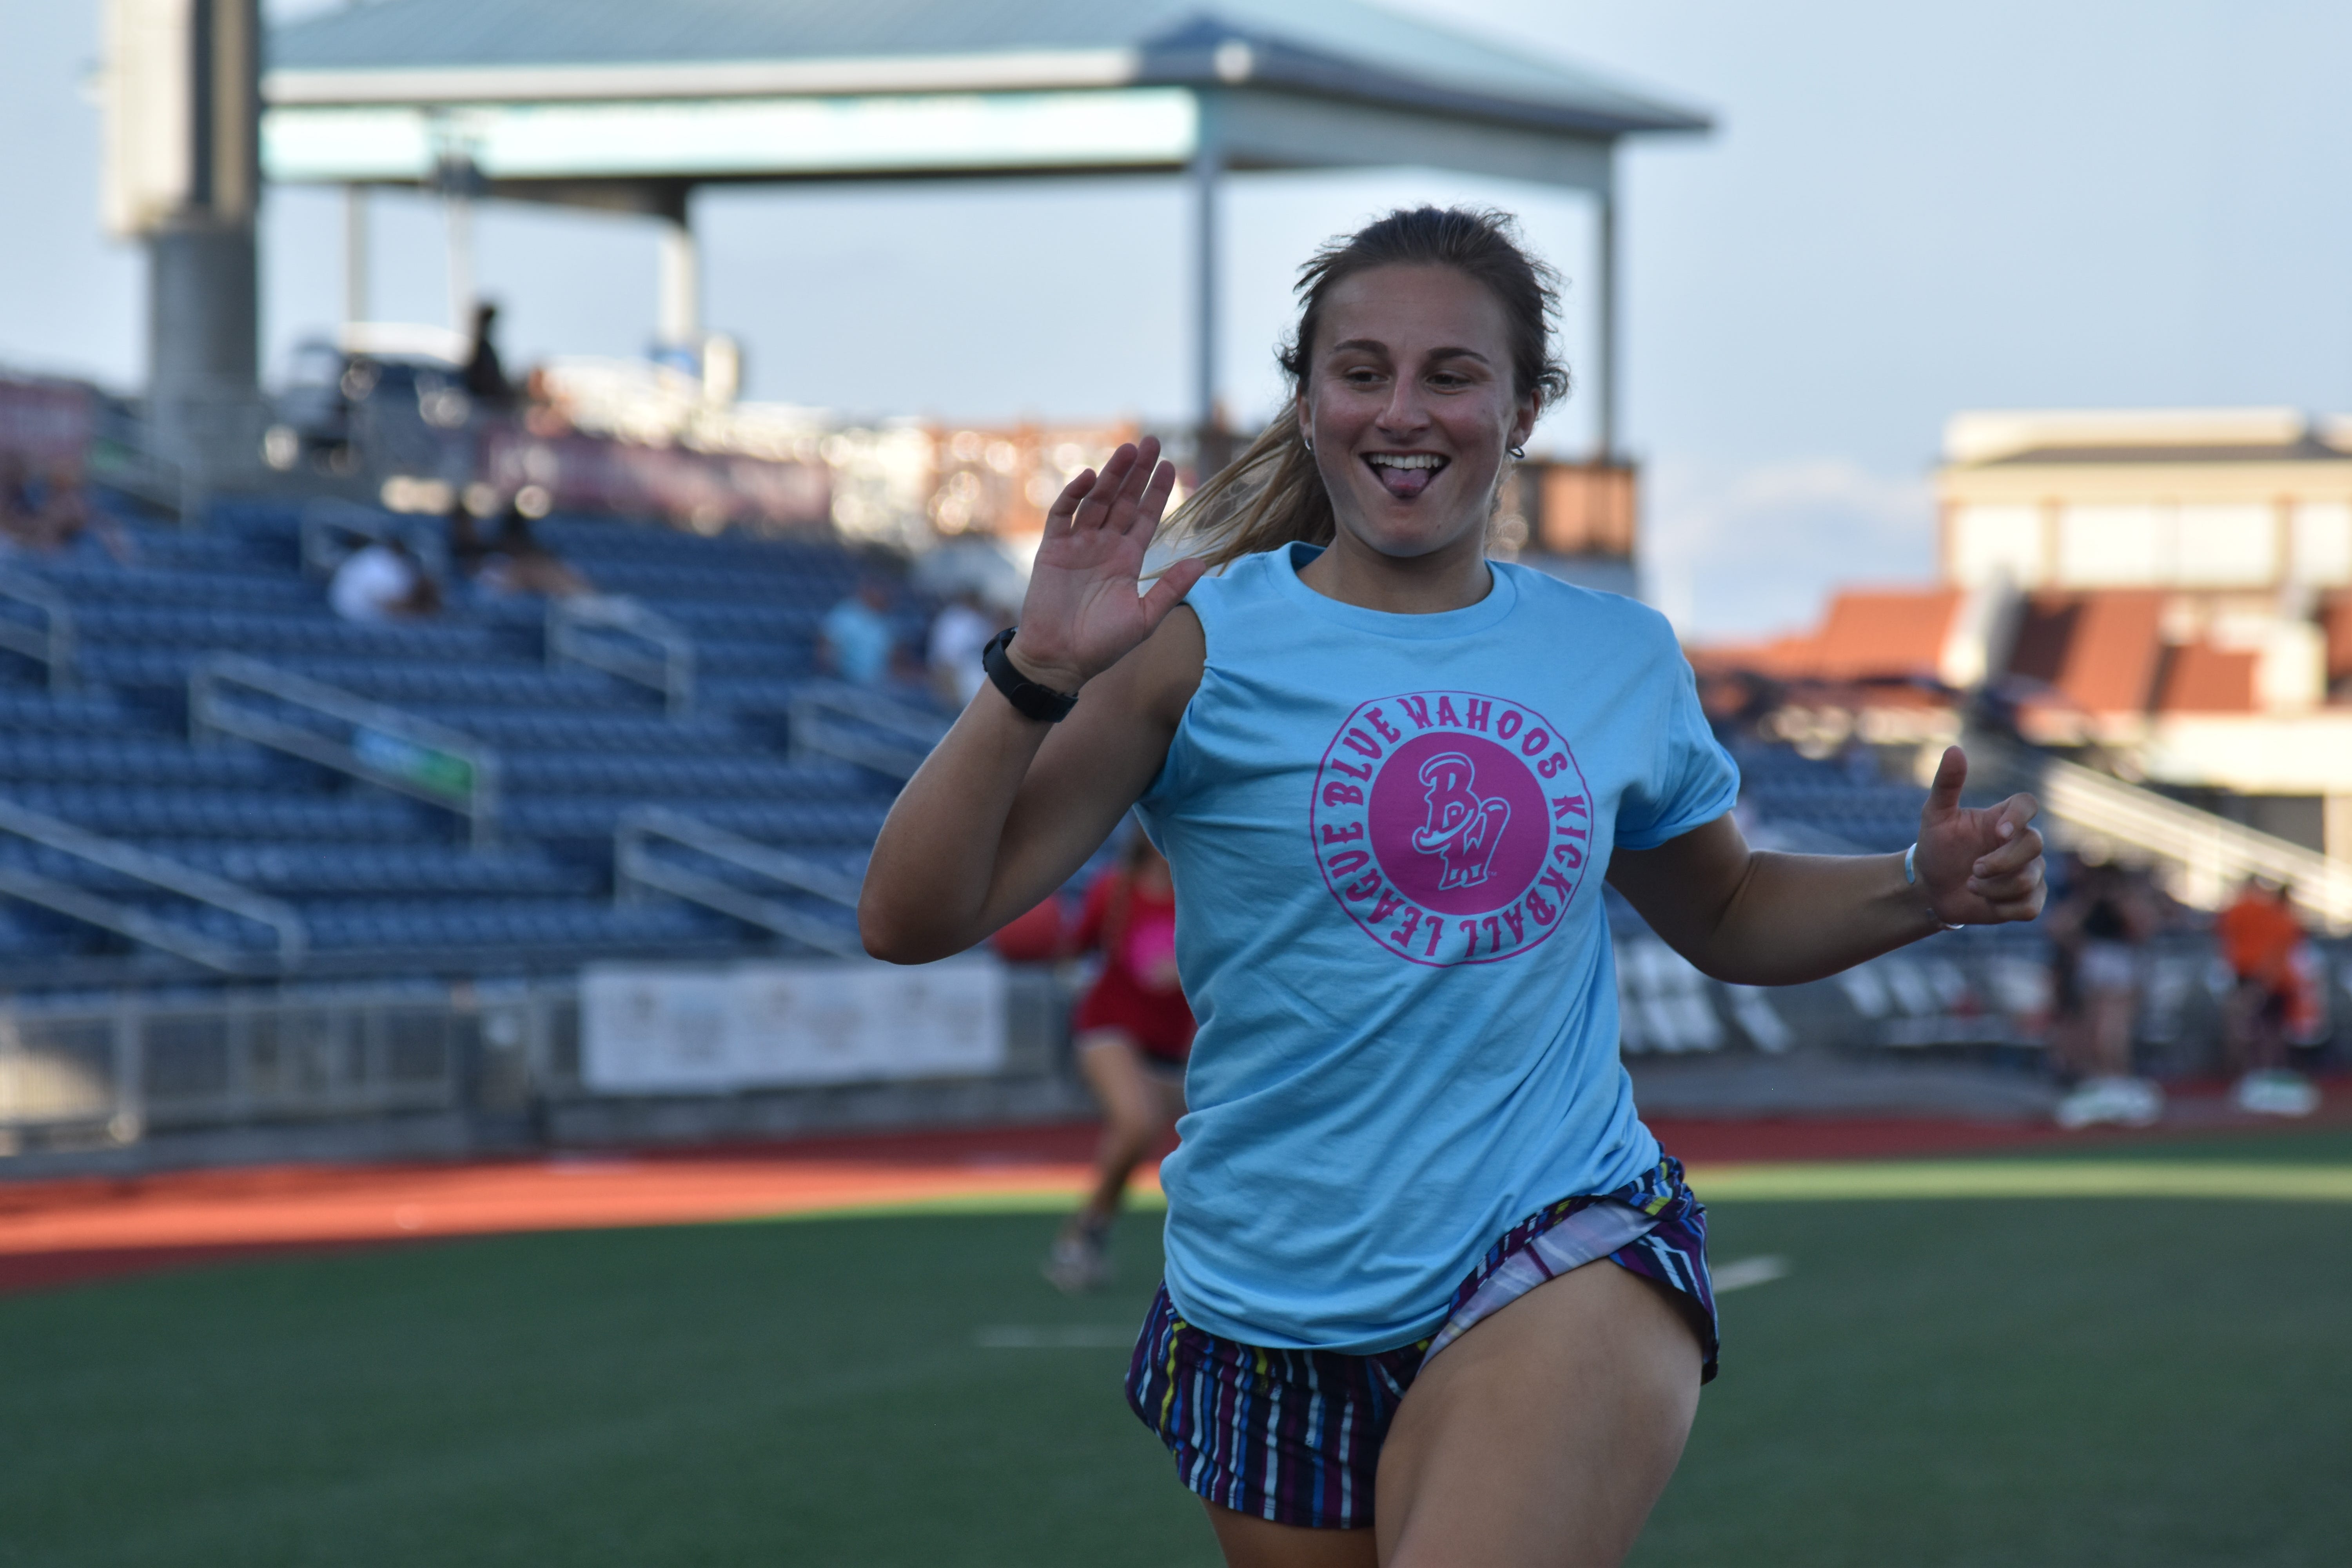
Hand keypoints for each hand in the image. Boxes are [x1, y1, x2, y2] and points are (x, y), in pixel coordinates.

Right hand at [1004, 437, 1206, 692]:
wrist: (1059, 660)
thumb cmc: (1103, 645)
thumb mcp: (1144, 618)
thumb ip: (1170, 588)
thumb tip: (1202, 561)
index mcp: (1127, 559)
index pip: (1145, 517)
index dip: (1157, 491)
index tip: (1170, 465)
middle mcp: (1104, 546)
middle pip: (1123, 500)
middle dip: (1137, 472)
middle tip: (1151, 441)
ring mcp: (1077, 545)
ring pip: (1096, 500)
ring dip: (1111, 475)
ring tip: (1127, 450)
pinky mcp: (1052, 549)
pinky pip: (1062, 515)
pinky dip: (1074, 495)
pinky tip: (1090, 478)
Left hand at [1915, 746, 2045, 924]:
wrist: (1931, 887)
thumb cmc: (1936, 846)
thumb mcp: (1935, 815)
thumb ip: (1946, 784)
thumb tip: (1954, 749)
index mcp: (2004, 817)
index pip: (2029, 804)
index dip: (2020, 817)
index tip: (1998, 831)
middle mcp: (2022, 841)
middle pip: (2035, 845)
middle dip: (2000, 862)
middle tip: (1972, 869)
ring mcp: (2030, 870)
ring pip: (2029, 879)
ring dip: (1993, 887)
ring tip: (1971, 884)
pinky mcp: (2029, 899)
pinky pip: (2029, 906)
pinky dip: (2002, 906)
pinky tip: (1983, 900)